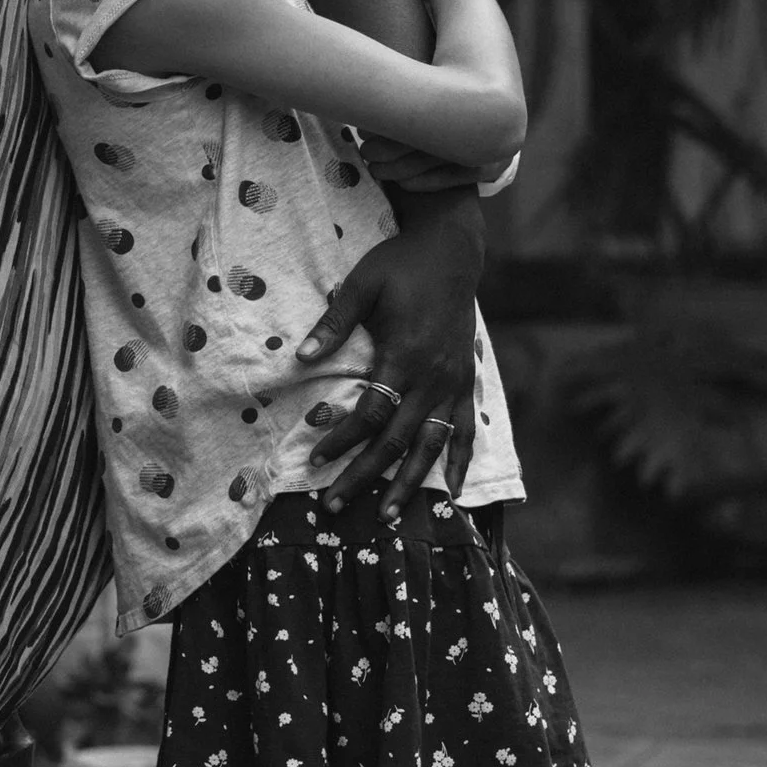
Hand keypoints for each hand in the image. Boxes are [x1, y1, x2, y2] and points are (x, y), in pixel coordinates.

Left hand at [297, 187, 482, 504]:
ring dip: (409, 483)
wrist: (452, 251)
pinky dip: (460, 460)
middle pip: (396, 441)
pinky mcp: (467, 381)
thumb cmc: (400, 265)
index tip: (314, 459)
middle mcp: (432, 378)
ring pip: (431, 446)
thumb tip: (300, 357)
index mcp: (404, 355)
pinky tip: (454, 489)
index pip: (369, 413)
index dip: (341, 440)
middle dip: (363, 476)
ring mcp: (453, 383)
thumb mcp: (362, 285)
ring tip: (386, 516)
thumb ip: (334, 324)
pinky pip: (465, 429)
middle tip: (335, 505)